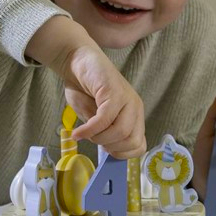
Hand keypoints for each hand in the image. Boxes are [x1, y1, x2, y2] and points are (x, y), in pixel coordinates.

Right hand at [26, 16, 145, 158]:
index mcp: (134, 115)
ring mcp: (127, 99)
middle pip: (132, 141)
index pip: (139, 146)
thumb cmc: (84, 88)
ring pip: (120, 132)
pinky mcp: (114, 92)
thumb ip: (104, 131)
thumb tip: (107, 148)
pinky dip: (89, 130)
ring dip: (98, 138)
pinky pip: (104, 119)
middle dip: (110, 147)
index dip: (121, 154)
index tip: (103, 149)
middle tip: (93, 140)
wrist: (77, 61)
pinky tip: (77, 132)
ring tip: (83, 133)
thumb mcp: (94, 117)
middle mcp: (135, 107)